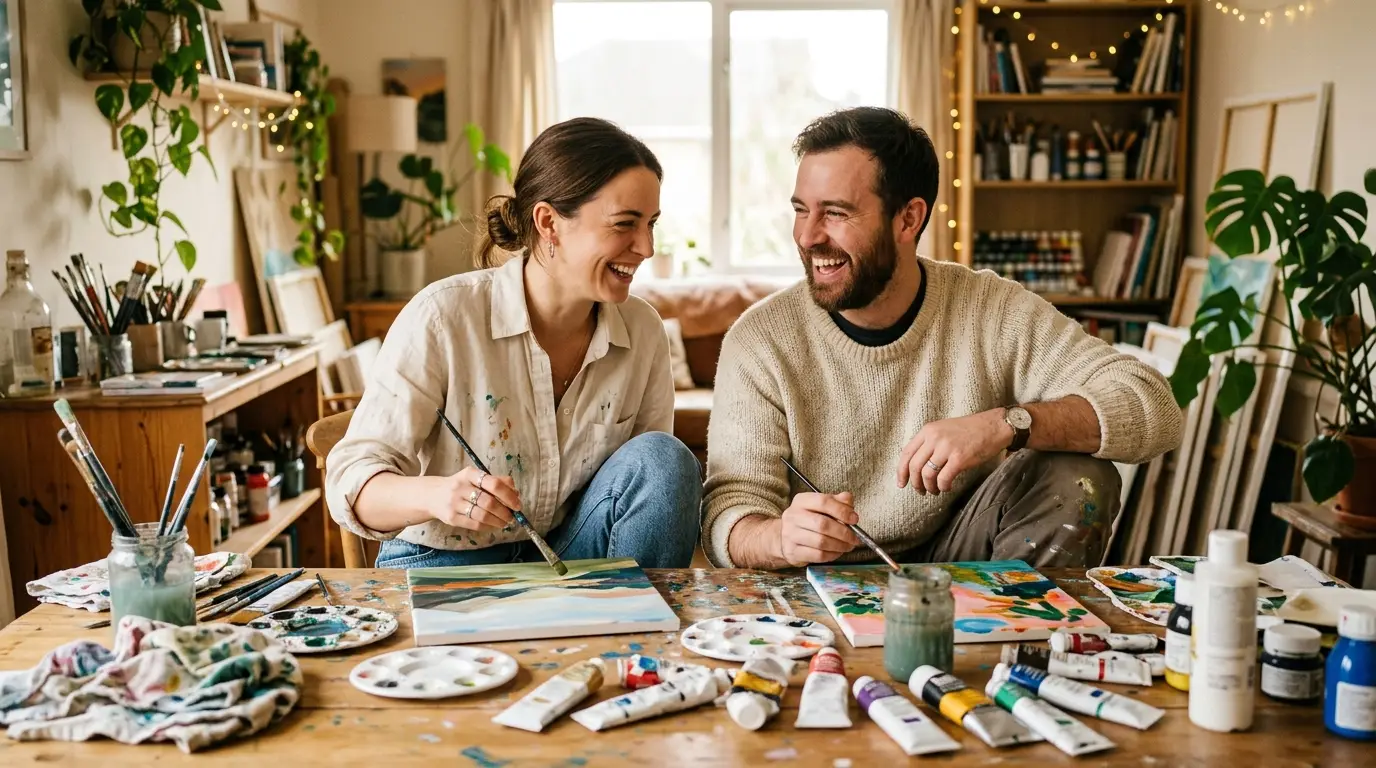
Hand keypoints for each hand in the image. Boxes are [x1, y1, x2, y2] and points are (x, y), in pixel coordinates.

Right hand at [427, 467, 520, 530]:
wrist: (432, 495)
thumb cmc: (461, 486)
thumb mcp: (476, 478)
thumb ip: (496, 481)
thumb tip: (516, 493)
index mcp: (470, 474)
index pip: (494, 484)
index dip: (509, 496)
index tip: (517, 504)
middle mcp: (460, 487)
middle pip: (489, 502)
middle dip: (505, 511)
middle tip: (512, 516)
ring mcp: (454, 503)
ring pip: (482, 515)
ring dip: (498, 521)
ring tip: (505, 522)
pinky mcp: (451, 518)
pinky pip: (474, 525)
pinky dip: (488, 527)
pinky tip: (494, 525)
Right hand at [778, 491, 859, 565]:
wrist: (785, 537)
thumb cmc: (808, 520)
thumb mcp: (820, 506)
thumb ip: (837, 501)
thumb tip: (848, 501)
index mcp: (801, 501)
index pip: (823, 502)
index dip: (842, 511)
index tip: (854, 519)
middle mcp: (793, 516)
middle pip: (823, 524)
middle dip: (843, 532)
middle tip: (854, 538)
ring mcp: (791, 535)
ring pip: (821, 542)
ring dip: (840, 545)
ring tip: (848, 546)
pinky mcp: (793, 552)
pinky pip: (818, 555)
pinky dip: (832, 555)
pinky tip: (837, 552)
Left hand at [897, 410, 1012, 493]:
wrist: (994, 426)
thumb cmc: (970, 430)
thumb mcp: (944, 429)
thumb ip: (929, 443)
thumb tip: (916, 466)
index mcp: (928, 430)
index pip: (906, 453)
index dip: (901, 471)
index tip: (901, 483)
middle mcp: (934, 438)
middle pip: (914, 466)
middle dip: (915, 483)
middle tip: (920, 491)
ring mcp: (947, 448)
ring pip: (927, 474)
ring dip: (929, 487)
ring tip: (935, 491)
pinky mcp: (959, 458)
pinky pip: (943, 478)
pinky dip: (943, 487)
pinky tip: (947, 488)